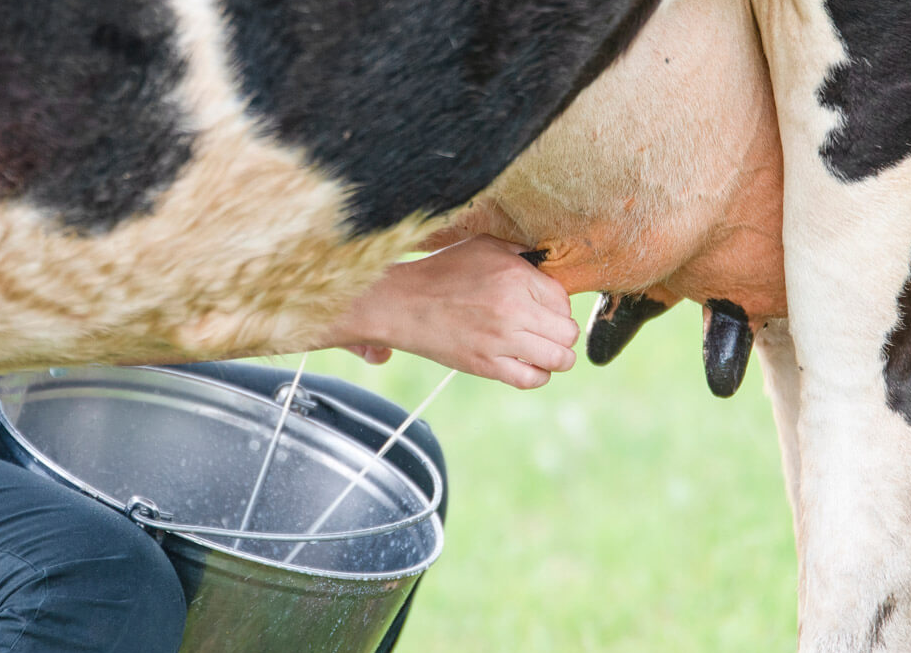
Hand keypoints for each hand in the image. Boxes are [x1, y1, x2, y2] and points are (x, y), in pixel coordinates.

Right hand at [328, 235, 578, 388]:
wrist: (403, 303)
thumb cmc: (443, 272)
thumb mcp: (484, 247)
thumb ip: (520, 254)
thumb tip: (548, 265)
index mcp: (516, 276)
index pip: (563, 300)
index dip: (558, 306)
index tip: (544, 309)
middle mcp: (514, 308)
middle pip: (567, 331)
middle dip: (562, 333)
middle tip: (547, 331)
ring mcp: (501, 339)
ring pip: (559, 358)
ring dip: (558, 358)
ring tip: (547, 353)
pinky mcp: (486, 365)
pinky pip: (531, 379)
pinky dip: (539, 376)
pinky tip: (531, 366)